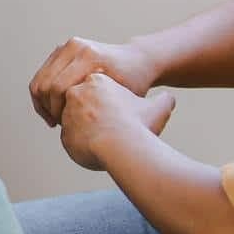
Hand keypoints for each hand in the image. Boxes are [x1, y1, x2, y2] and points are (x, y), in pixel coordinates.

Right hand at [29, 36, 159, 126]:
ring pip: (40, 79)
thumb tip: (86, 125)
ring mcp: (67, 46)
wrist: (137, 60)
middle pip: (45, 83)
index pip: (58, 87)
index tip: (65, 127)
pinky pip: (43, 74)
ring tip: (54, 118)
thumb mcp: (123, 97)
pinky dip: (43, 93)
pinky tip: (53, 108)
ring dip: (43, 101)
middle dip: (48, 107)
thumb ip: (102, 105)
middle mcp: (76, 47)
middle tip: (57, 123)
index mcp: (90, 57)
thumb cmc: (135, 84)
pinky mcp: (62, 49)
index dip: (57, 111)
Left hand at [58, 72, 175, 170]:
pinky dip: (87, 148)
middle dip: (98, 118)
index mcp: (96, 81)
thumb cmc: (139, 125)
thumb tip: (169, 98)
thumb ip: (162, 101)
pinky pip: (75, 142)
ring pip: (79, 124)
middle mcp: (76, 93)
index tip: (123, 116)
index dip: (112, 106)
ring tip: (110, 142)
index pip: (99, 91)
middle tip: (116, 131)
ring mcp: (67, 113)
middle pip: (86, 106)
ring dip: (91, 133)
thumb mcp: (156, 108)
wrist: (122, 146)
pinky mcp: (64, 134)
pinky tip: (101, 151)